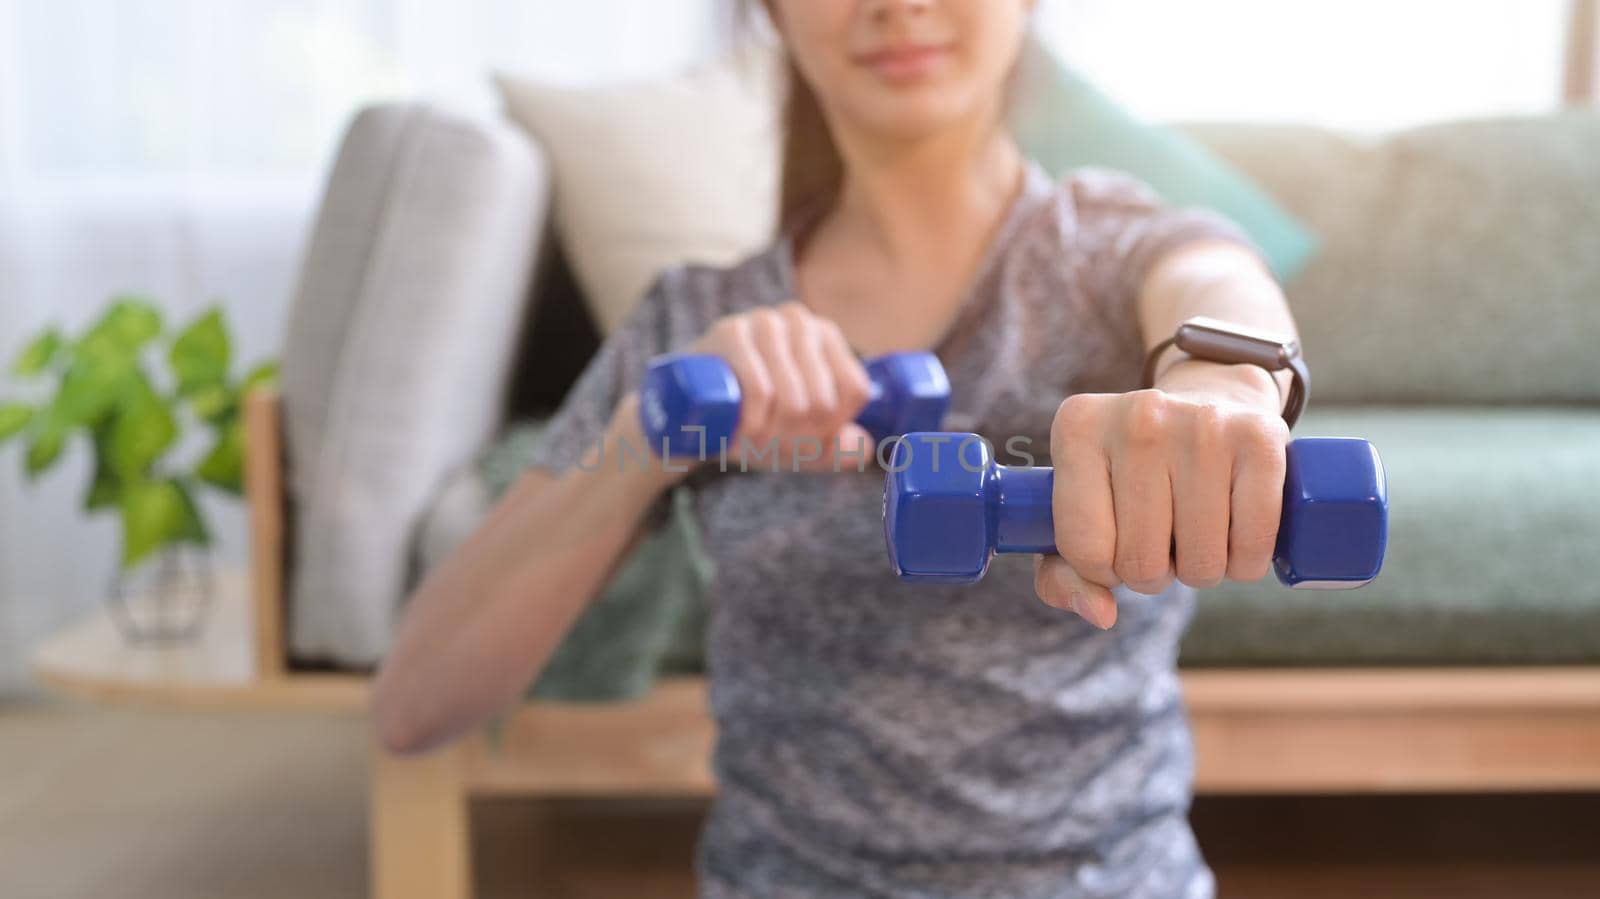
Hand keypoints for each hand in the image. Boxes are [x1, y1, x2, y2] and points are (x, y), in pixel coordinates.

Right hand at [688, 302, 875, 472]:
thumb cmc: (749, 419)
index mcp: (826, 337)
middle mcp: (801, 322)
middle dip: (797, 438)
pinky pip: (760, 388)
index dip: (832, 428)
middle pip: (823, 401)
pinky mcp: (730, 331)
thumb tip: (866, 446)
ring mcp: (765, 322)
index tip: (806, 440)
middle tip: (770, 446)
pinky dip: (755, 423)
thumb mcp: (797, 440)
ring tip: (753, 443)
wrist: (685, 410)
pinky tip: (743, 433)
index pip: (854, 390)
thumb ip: (838, 448)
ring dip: (773, 436)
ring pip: (793, 399)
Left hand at [1035, 371, 1289, 627]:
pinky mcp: (1260, 438)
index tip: (1116, 544)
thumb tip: (1101, 614)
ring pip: (1200, 563)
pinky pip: (1251, 549)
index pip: (1083, 550)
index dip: (1104, 569)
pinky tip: (1233, 532)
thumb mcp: (1081, 511)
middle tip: (1163, 538)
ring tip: (1195, 531)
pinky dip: (1244, 563)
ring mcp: (1202, 424)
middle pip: (1141, 561)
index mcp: (1078, 428)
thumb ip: (1064, 575)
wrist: (1211, 404)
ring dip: (1200, 569)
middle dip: (1153, 572)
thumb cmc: (1134, 474)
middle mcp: (1137, 418)